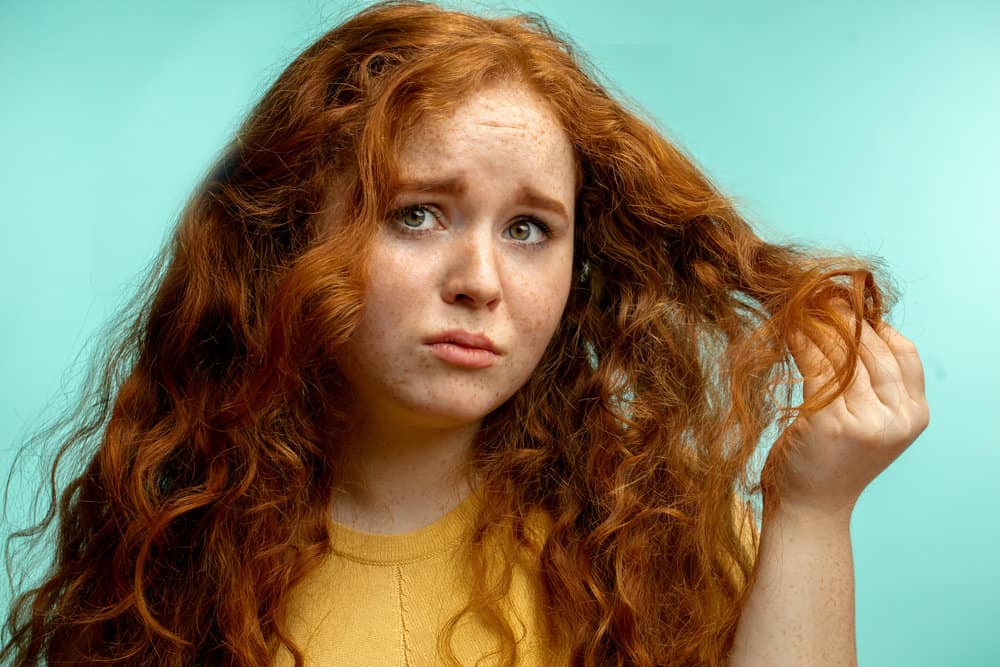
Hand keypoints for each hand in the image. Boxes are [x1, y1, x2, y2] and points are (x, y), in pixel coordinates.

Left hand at [762, 303, 929, 516]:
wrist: (812, 508)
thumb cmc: (834, 461)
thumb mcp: (872, 423)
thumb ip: (876, 385)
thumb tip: (856, 324)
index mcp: (914, 416)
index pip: (903, 353)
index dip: (877, 324)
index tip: (850, 305)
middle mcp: (896, 418)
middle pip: (873, 350)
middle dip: (846, 318)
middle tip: (820, 297)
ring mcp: (864, 421)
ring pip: (843, 355)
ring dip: (821, 325)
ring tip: (802, 307)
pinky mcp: (828, 422)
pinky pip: (816, 367)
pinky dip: (802, 342)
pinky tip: (791, 329)